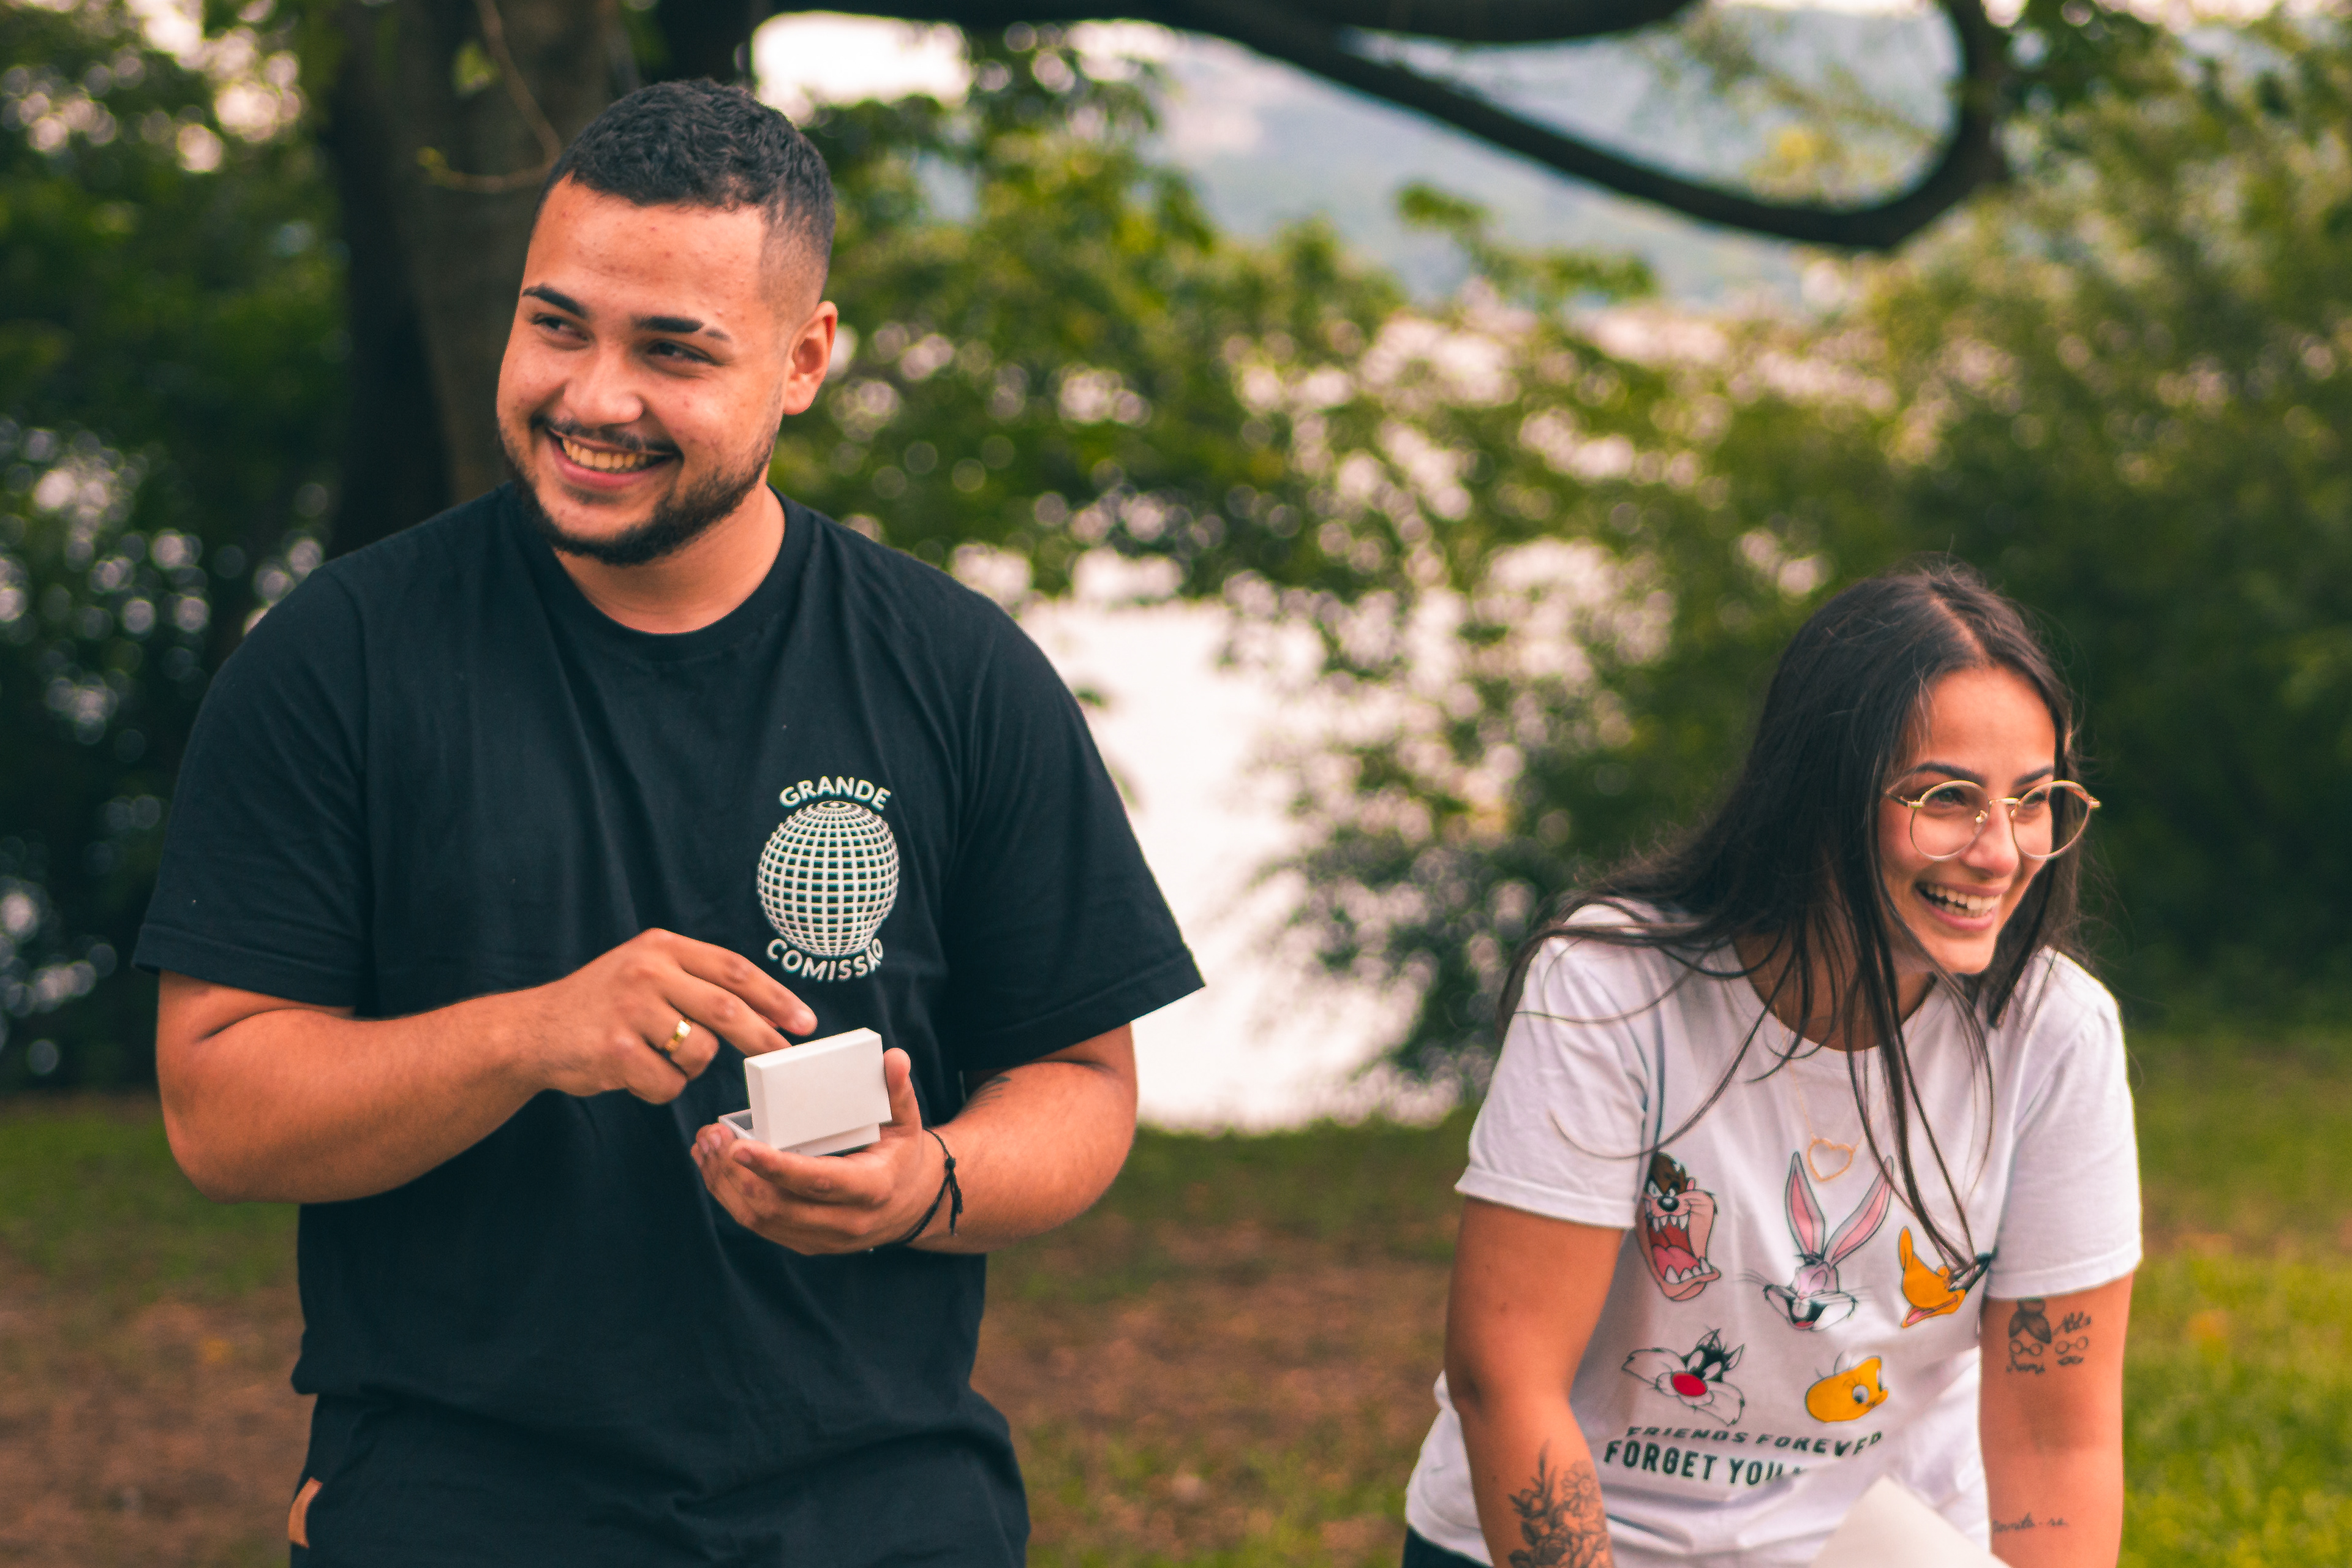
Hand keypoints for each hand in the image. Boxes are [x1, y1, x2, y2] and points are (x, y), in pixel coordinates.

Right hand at [511, 929, 815, 1103]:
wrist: (532, 1031)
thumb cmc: (601, 1006)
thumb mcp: (645, 972)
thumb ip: (697, 982)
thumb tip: (768, 1014)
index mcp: (661, 947)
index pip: (734, 969)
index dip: (775, 996)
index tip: (804, 1021)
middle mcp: (647, 971)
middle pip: (727, 1008)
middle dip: (764, 1037)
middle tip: (786, 1057)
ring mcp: (629, 1010)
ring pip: (699, 1052)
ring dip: (690, 1067)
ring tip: (658, 1058)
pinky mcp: (615, 1050)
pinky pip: (668, 1083)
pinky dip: (661, 1089)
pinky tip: (634, 1074)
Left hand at [689, 1047, 944, 1253]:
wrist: (914, 1205)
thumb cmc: (902, 1155)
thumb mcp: (906, 1121)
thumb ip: (898, 1090)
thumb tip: (894, 1057)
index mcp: (871, 1188)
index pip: (816, 1182)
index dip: (775, 1167)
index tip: (739, 1146)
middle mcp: (846, 1222)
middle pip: (776, 1206)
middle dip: (734, 1173)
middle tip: (711, 1137)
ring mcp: (823, 1238)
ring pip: (760, 1220)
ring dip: (724, 1185)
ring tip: (705, 1147)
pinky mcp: (805, 1243)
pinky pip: (760, 1225)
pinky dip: (731, 1197)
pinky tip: (715, 1168)